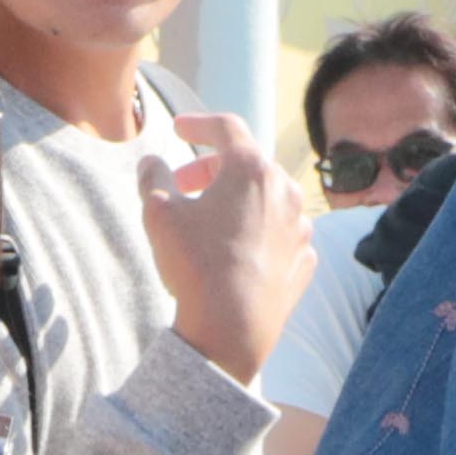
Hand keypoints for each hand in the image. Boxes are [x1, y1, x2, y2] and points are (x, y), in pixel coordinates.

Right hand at [143, 110, 317, 375]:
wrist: (232, 331)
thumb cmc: (197, 267)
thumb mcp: (159, 214)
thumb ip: (153, 177)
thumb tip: (152, 162)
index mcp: (252, 170)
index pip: (225, 127)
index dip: (197, 123)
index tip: (178, 129)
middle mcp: (285, 191)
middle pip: (247, 164)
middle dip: (211, 168)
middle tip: (184, 185)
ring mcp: (300, 228)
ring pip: (267, 198)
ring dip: (237, 200)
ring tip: (210, 220)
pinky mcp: (303, 260)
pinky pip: (279, 233)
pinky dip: (257, 231)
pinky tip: (235, 249)